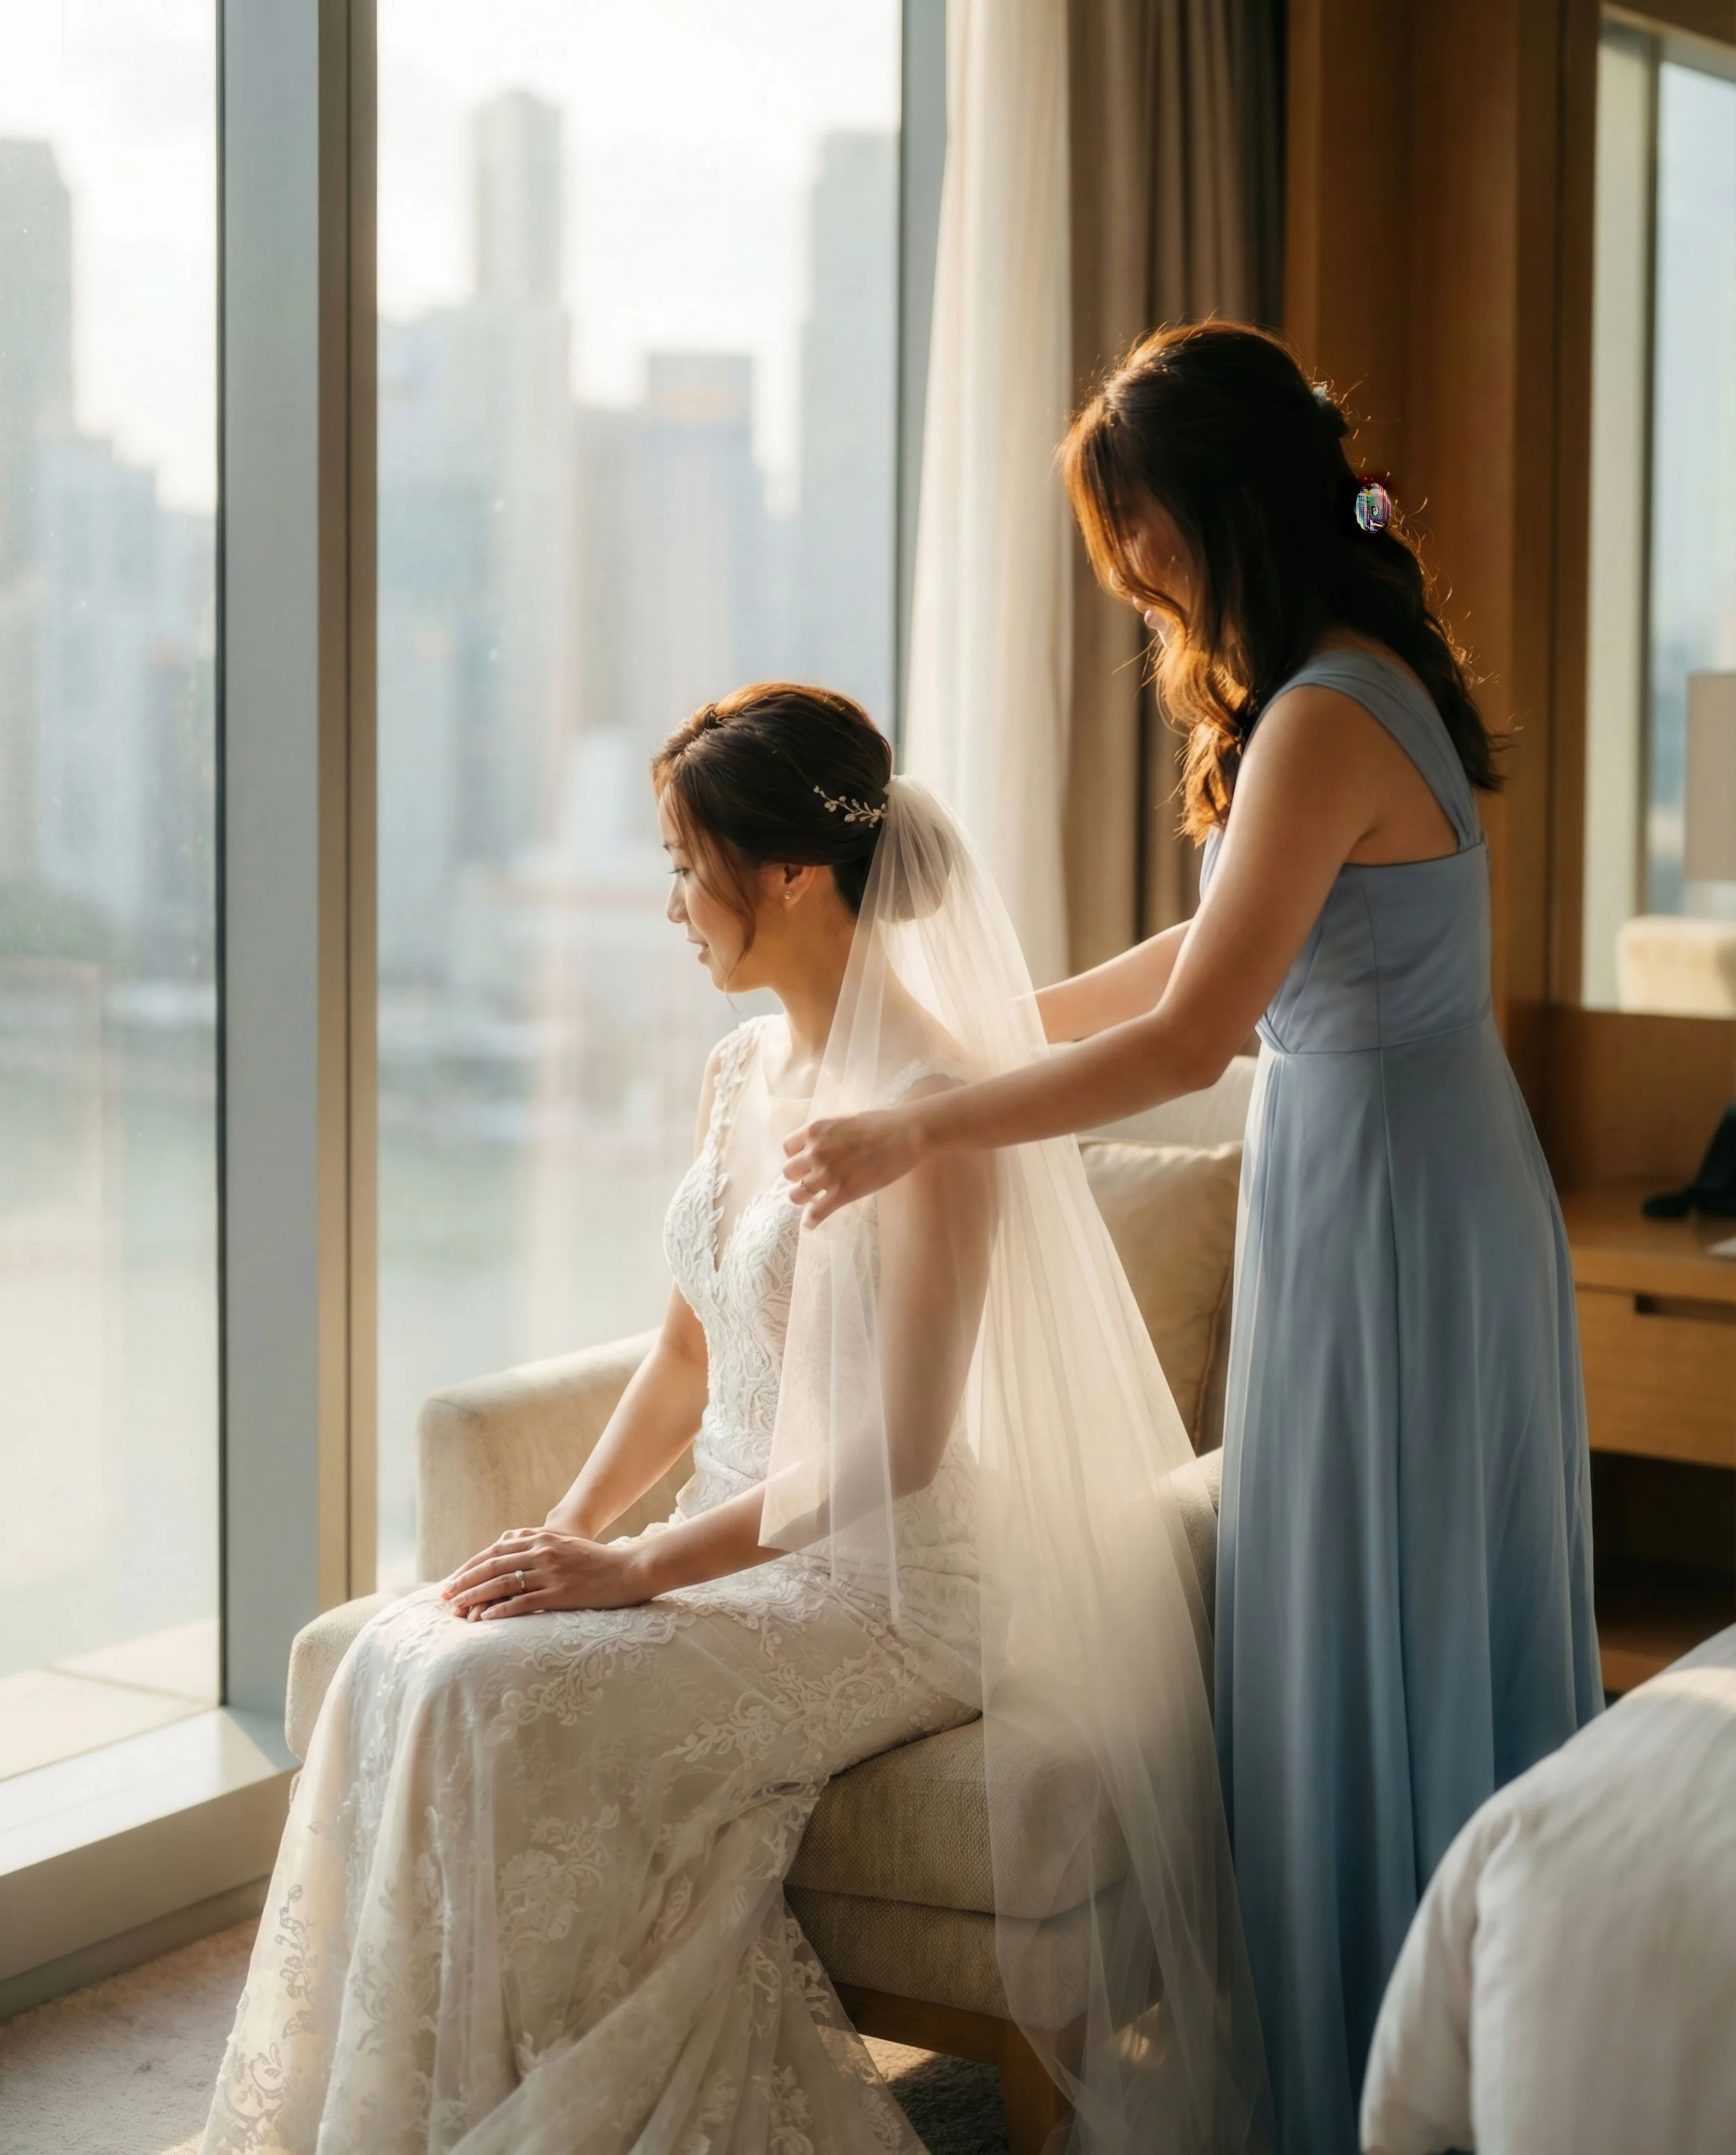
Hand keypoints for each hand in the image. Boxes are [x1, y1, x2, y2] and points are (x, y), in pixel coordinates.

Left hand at [440, 1525, 649, 1619]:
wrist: (630, 1570)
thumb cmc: (599, 1562)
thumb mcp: (566, 1545)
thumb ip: (540, 1544)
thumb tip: (511, 1547)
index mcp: (542, 1540)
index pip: (495, 1551)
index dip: (471, 1566)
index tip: (453, 1580)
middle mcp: (543, 1552)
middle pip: (493, 1566)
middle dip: (465, 1581)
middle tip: (445, 1596)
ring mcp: (552, 1573)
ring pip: (504, 1583)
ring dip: (477, 1596)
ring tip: (458, 1609)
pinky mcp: (562, 1593)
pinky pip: (525, 1602)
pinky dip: (502, 1610)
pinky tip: (486, 1618)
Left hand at [782, 1103, 925, 1225]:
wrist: (905, 1135)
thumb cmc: (881, 1124)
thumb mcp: (844, 1120)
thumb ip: (827, 1134)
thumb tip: (821, 1146)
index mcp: (815, 1130)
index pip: (788, 1148)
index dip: (795, 1157)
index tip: (805, 1163)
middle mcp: (815, 1152)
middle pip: (788, 1172)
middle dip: (798, 1177)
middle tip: (811, 1181)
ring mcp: (828, 1174)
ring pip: (796, 1195)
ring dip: (802, 1200)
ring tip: (810, 1203)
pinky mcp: (842, 1193)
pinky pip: (816, 1213)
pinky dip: (811, 1221)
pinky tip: (811, 1224)